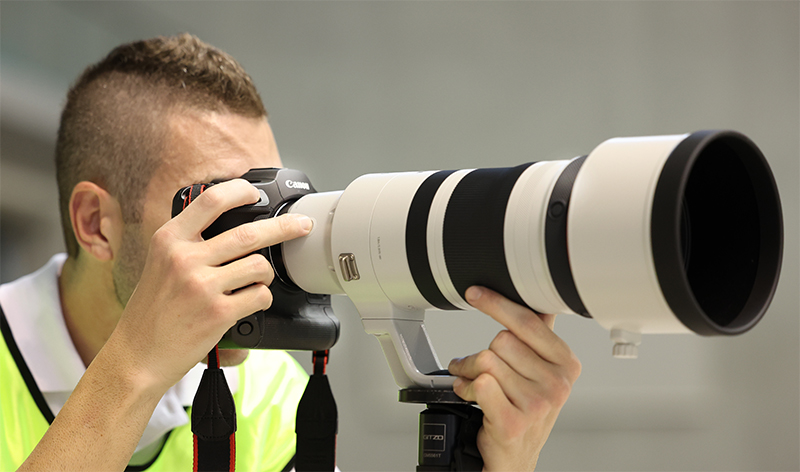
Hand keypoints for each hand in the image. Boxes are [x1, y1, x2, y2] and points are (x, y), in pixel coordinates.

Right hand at [105, 179, 311, 393]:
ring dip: (267, 274)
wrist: (137, 355)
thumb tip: (230, 222)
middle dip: (285, 227)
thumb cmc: (151, 311)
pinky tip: (251, 302)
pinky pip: (259, 296)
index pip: (211, 201)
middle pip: (248, 232)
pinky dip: (263, 298)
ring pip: (259, 265)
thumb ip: (188, 241)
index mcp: (168, 239)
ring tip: (258, 281)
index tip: (256, 194)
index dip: (240, 191)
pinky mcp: (218, 313)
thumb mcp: (159, 263)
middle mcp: (184, 258)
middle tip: (302, 225)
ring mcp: (202, 286)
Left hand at [448, 286, 580, 471]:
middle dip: (481, 352)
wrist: (515, 457)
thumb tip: (538, 301)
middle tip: (478, 367)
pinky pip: (478, 384)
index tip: (476, 293)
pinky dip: (465, 387)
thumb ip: (539, 336)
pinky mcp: (512, 421)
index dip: (497, 304)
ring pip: (486, 361)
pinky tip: (469, 394)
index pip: (527, 322)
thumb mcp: (542, 371)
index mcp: (566, 364)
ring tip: (472, 383)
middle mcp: (556, 384)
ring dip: (468, 370)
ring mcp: (536, 404)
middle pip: (501, 340)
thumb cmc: (526, 411)